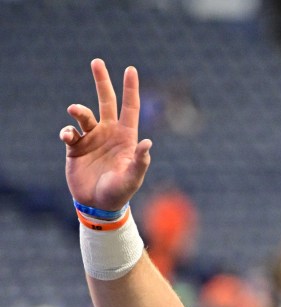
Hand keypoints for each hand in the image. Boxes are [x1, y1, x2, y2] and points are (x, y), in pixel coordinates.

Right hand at [60, 59, 151, 210]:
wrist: (98, 206)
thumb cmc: (119, 193)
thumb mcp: (132, 178)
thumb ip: (140, 161)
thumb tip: (148, 143)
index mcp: (126, 138)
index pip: (130, 109)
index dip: (130, 89)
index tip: (130, 69)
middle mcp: (109, 134)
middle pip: (106, 102)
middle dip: (102, 82)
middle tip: (97, 61)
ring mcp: (92, 139)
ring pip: (84, 115)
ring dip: (79, 110)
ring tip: (74, 111)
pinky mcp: (76, 147)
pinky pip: (69, 132)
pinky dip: (67, 131)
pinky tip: (68, 137)